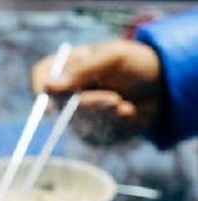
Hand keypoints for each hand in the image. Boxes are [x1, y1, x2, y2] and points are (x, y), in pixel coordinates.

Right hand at [30, 41, 163, 145]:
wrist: (165, 88)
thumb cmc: (139, 64)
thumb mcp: (114, 58)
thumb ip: (82, 71)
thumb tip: (48, 87)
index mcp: (71, 65)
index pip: (42, 74)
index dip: (39, 88)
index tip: (50, 105)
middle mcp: (69, 90)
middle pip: (60, 105)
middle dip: (90, 105)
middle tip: (115, 100)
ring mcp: (78, 113)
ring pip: (77, 124)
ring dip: (105, 116)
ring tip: (127, 106)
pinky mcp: (91, 132)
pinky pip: (93, 137)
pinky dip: (114, 127)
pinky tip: (129, 114)